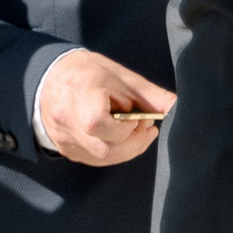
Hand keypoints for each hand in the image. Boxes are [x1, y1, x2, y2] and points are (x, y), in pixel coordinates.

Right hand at [34, 49, 174, 166]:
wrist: (54, 75)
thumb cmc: (93, 74)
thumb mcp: (124, 78)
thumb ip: (152, 97)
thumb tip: (179, 108)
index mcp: (80, 94)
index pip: (98, 123)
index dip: (124, 128)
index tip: (138, 118)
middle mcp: (66, 119)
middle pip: (103, 149)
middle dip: (132, 144)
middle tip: (145, 128)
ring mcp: (61, 136)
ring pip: (98, 159)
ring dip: (125, 150)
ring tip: (134, 131)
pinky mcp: (62, 147)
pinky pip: (91, 159)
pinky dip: (111, 153)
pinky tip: (119, 138)